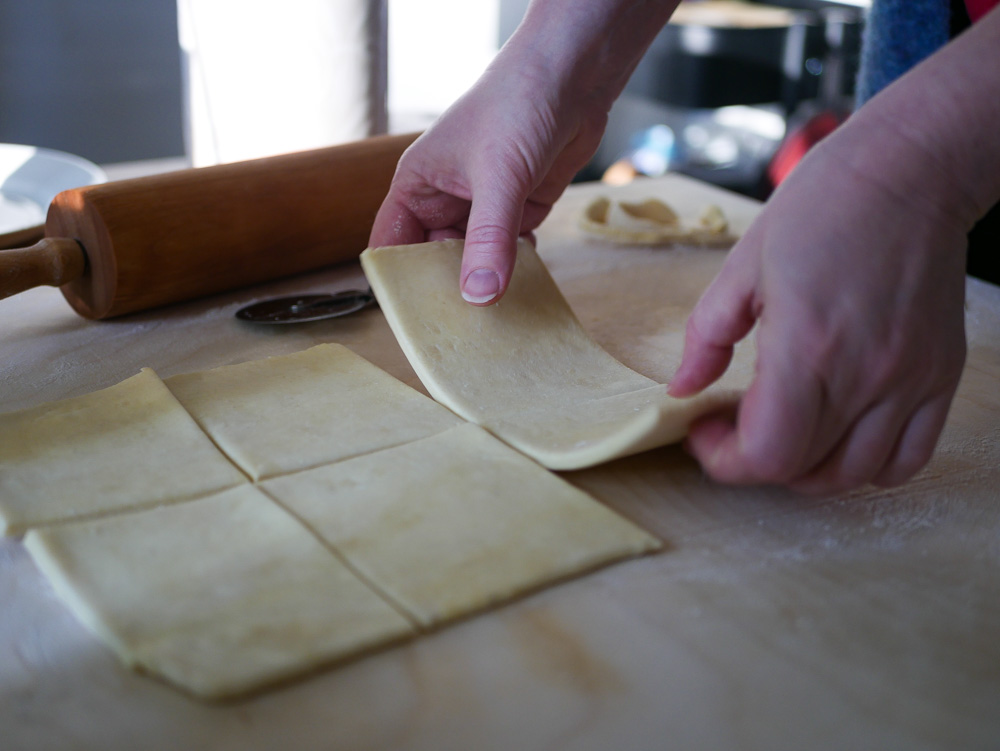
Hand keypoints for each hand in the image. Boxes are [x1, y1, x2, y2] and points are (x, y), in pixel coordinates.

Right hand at [368, 0, 681, 304]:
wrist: (573, 75)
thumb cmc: (517, 106)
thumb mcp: (499, 178)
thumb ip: (490, 240)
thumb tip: (479, 297)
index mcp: (418, 185)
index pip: (392, 244)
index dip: (398, 281)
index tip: (412, 320)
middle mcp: (446, 199)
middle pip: (434, 260)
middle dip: (445, 291)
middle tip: (459, 334)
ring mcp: (484, 206)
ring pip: (474, 260)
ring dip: (484, 284)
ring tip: (491, 325)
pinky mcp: (519, 209)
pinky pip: (510, 252)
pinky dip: (515, 270)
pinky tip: (522, 292)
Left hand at [668, 128, 968, 493]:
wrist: (911, 170)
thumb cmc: (823, 206)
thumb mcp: (742, 264)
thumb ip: (706, 336)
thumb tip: (682, 389)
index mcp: (807, 347)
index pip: (767, 454)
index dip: (723, 458)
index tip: (701, 429)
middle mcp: (864, 375)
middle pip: (802, 469)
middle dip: (751, 459)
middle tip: (729, 425)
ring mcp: (909, 381)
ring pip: (853, 474)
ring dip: (804, 470)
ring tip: (779, 432)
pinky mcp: (940, 376)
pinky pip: (908, 458)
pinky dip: (866, 465)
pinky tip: (837, 434)